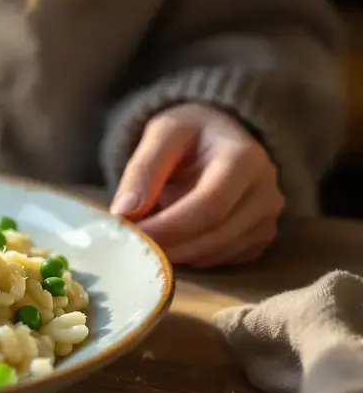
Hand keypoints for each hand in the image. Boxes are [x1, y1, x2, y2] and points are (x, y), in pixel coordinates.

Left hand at [110, 103, 283, 267]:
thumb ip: (143, 168)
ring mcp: (268, 217)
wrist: (219, 135)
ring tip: (147, 243)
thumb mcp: (162, 134)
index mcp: (245, 159)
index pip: (209, 206)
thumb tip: (124, 211)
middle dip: (169, 245)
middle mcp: (266, 191)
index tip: (132, 235)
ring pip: (219, 252)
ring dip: (178, 254)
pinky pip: (225, 259)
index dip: (168, 227)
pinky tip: (173, 243)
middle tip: (132, 248)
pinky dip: (194, 258)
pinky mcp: (261, 236)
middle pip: (216, 234)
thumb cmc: (189, 133)